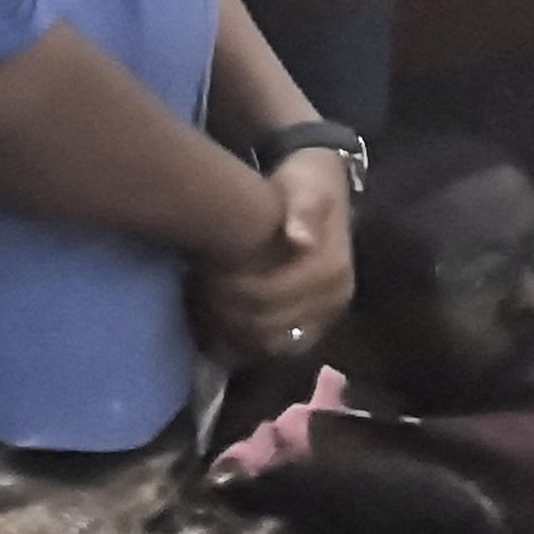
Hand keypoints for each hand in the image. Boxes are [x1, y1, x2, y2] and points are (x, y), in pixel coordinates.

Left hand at [192, 146, 356, 364]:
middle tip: (200, 285)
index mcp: (332, 270)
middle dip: (228, 310)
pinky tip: (222, 321)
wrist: (317, 193)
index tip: (205, 271)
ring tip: (208, 301)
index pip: (269, 297)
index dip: (230, 290)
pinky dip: (244, 342)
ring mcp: (324, 318)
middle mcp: (333, 301)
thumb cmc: (307, 185)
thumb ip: (304, 209)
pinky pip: (271, 349)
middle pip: (266, 325)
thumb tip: (301, 240)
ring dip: (233, 329)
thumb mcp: (307, 185)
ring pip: (267, 344)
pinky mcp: (310, 328)